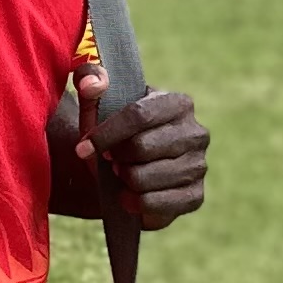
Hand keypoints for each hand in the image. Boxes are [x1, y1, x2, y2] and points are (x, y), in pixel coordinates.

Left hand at [59, 82, 207, 230]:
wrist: (126, 170)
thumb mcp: (98, 103)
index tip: (83, 146)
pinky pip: (155, 203)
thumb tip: (92, 84)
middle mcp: (196, 133)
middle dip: (115, 157)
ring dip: (122, 179)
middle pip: (141, 148)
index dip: (106, 133)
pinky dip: (133, 202)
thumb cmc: (114, 132)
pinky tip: (128, 195)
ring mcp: (199, 166)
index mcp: (178, 103)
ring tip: (121, 173)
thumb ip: (90, 80)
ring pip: (144, 178)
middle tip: (110, 160)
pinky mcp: (195, 197)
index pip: (139, 115)